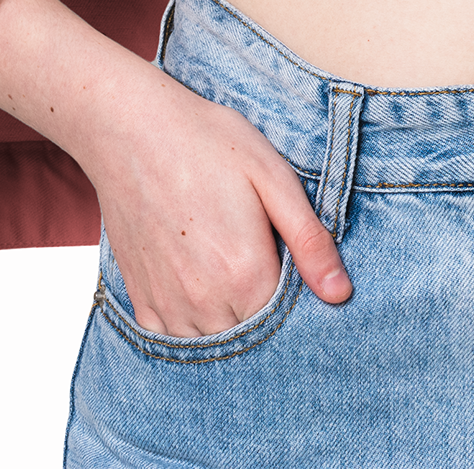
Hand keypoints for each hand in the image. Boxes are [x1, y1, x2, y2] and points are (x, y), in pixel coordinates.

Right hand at [81, 62, 352, 335]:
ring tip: (230, 268)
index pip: (289, 322)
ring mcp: (169, 307)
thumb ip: (310, 241)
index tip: (294, 267)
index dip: (300, 300)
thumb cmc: (208, 144)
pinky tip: (201, 284)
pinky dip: (193, 322)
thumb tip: (341, 293)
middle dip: (266, 311)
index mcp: (246, 275)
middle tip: (262, 258)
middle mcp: (205, 303)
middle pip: (253, 338)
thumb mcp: (273, 178)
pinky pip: (175, 339)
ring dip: (230, 320)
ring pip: (215, 343)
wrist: (132, 130)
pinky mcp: (142, 301)